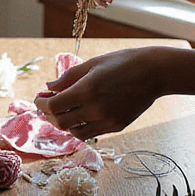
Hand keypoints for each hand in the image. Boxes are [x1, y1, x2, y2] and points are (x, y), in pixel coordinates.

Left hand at [34, 48, 165, 137]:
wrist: (155, 73)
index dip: (41, 103)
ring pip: (75, 133)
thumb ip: (68, 77)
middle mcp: (95, 109)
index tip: (39, 97)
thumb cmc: (123, 62)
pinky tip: (80, 115)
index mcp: (87, 90)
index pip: (53, 106)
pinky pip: (91, 133)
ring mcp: (107, 120)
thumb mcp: (92, 64)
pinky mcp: (117, 126)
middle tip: (46, 105)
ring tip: (63, 111)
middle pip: (60, 122)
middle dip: (48, 114)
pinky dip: (80, 126)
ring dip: (64, 123)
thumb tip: (49, 86)